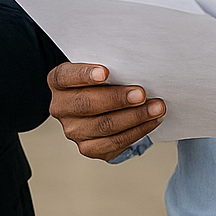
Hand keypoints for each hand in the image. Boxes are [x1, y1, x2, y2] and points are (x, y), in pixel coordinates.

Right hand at [48, 63, 165, 161]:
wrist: (102, 104)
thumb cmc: (104, 82)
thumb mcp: (100, 68)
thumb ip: (110, 67)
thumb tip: (136, 69)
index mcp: (58, 82)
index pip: (66, 77)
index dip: (84, 75)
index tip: (105, 72)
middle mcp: (60, 108)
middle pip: (86, 104)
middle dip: (117, 99)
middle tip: (141, 94)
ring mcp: (73, 130)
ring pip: (103, 126)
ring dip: (134, 117)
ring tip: (156, 107)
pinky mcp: (88, 148)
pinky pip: (114, 142)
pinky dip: (137, 131)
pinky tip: (151, 121)